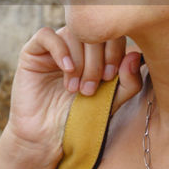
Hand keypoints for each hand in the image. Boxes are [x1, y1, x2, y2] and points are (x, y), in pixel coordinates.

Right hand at [2, 25, 144, 163]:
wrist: (49, 136)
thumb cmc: (81, 117)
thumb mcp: (112, 101)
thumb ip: (129, 82)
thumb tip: (135, 54)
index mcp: (97, 52)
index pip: (111, 33)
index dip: (115, 50)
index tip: (110, 78)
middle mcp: (76, 45)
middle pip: (92, 31)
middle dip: (96, 60)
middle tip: (92, 87)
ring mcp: (54, 47)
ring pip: (72, 33)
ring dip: (79, 61)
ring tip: (76, 88)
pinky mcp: (32, 52)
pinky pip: (47, 35)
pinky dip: (61, 51)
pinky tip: (67, 70)